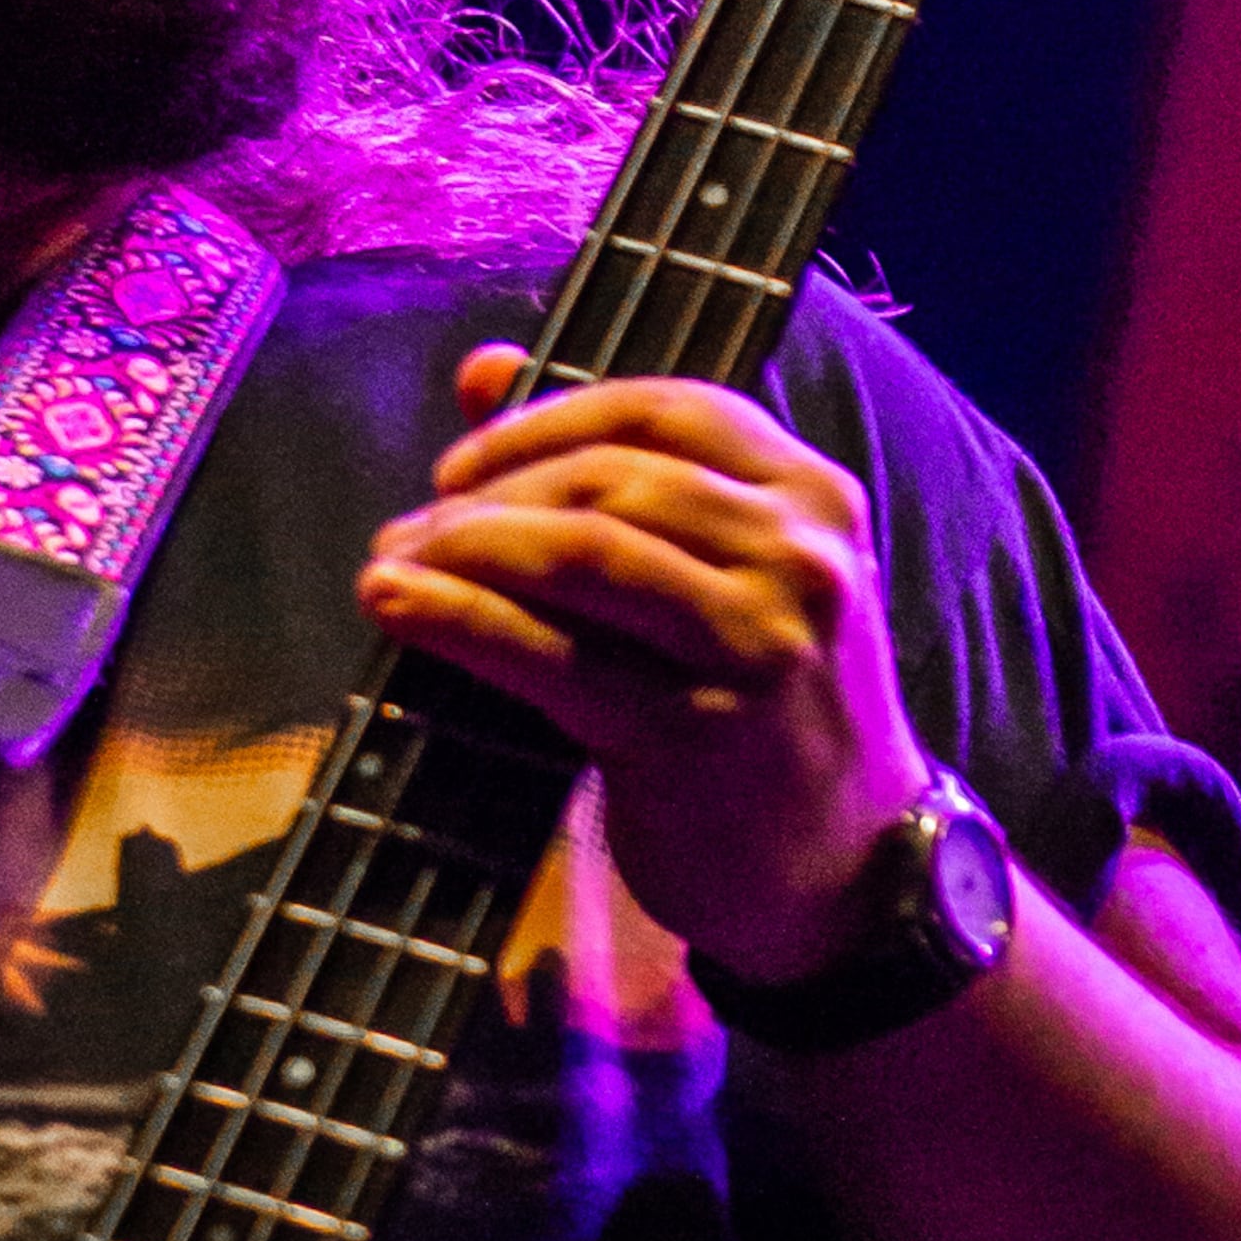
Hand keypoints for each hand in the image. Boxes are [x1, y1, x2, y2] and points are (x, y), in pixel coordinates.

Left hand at [356, 347, 932, 981]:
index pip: (666, 408)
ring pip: (578, 554)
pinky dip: (456, 620)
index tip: (462, 462)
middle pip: (609, 479)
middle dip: (486, 495)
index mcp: (815, 497)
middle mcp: (797, 560)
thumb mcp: (732, 577)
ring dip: (461, 549)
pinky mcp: (695, 733)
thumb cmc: (770, 710)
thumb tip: (483, 368)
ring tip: (392, 566)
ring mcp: (754, 647)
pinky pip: (549, 657)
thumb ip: (621, 468)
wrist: (848, 873)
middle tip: (409, 528)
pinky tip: (396, 609)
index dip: (544, 421)